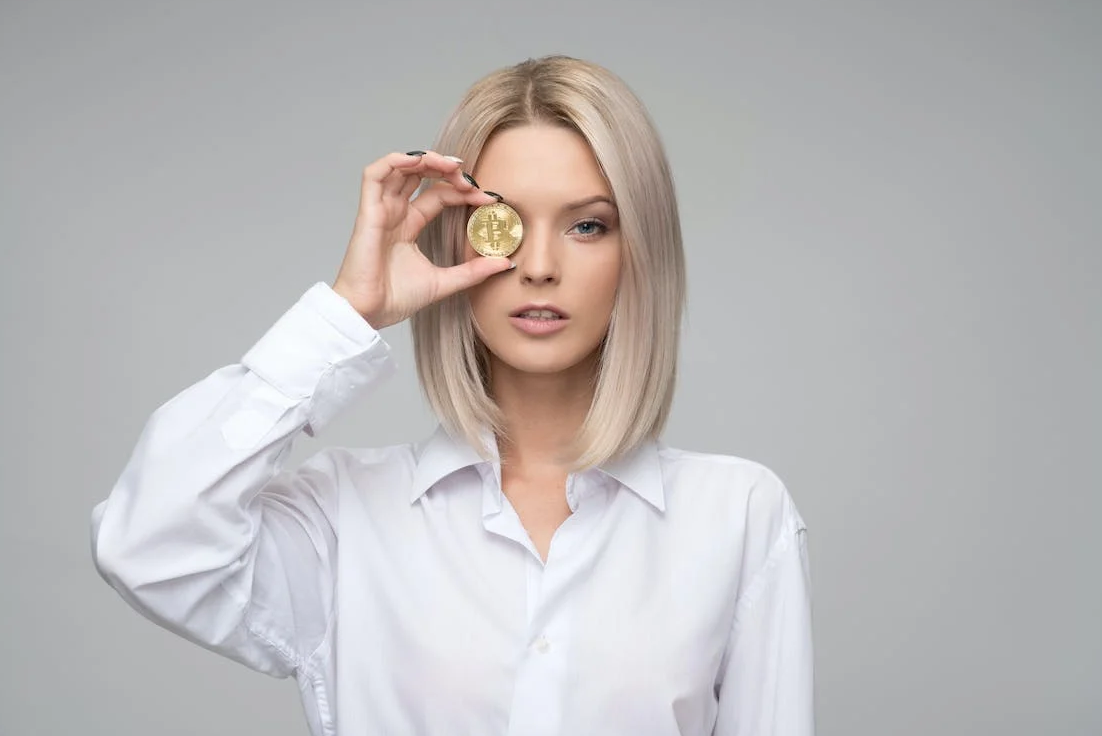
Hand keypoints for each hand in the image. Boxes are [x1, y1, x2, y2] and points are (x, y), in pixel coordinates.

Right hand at [331, 150, 512, 328]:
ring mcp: (380, 211)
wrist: (369, 313)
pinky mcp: (368, 212)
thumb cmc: (395, 299)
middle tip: (471, 179)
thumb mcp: (445, 282)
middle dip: (448, 171)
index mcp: (409, 226)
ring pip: (399, 168)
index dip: (463, 192)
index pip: (439, 195)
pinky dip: (395, 161)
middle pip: (420, 176)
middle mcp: (395, 213)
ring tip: (452, 166)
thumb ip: (474, 272)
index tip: (489, 199)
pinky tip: (420, 161)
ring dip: (427, 160)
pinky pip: (374, 175)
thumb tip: (506, 263)